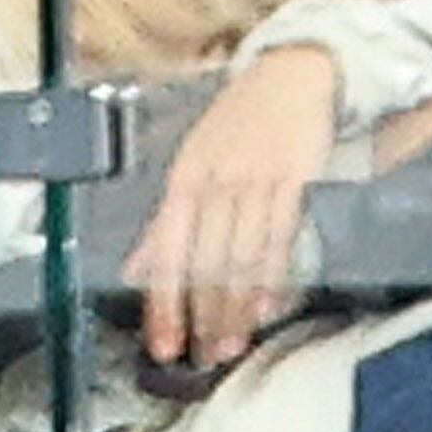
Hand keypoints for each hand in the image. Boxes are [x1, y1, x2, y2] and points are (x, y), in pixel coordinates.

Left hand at [132, 41, 342, 375]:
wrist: (291, 74)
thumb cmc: (236, 125)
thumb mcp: (190, 166)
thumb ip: (166, 223)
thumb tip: (135, 272)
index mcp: (183, 182)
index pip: (167, 255)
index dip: (164, 305)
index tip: (164, 345)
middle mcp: (215, 181)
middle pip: (205, 263)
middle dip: (202, 317)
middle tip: (203, 357)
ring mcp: (256, 178)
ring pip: (241, 256)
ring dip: (235, 307)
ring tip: (231, 343)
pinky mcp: (295, 176)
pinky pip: (281, 237)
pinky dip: (272, 277)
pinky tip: (266, 308)